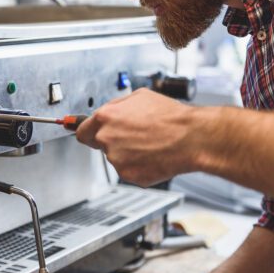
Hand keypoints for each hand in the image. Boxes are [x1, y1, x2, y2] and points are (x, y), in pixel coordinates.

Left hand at [76, 88, 199, 186]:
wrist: (191, 138)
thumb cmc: (170, 117)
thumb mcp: (140, 96)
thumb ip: (117, 106)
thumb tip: (107, 111)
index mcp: (106, 117)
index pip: (82, 130)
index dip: (87, 131)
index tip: (81, 134)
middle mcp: (107, 139)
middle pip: (100, 144)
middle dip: (114, 141)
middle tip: (135, 136)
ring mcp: (117, 159)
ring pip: (116, 158)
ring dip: (128, 153)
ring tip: (150, 144)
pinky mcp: (129, 175)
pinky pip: (129, 170)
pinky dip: (139, 166)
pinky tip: (154, 155)